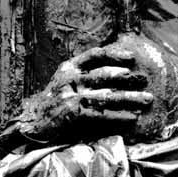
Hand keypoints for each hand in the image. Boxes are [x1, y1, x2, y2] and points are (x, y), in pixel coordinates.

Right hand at [1, 34, 177, 145]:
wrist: (31, 121)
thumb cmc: (53, 102)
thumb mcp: (64, 81)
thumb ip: (83, 75)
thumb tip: (115, 73)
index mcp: (69, 67)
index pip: (95, 55)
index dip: (114, 55)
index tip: (131, 57)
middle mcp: (70, 78)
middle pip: (104, 75)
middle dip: (128, 78)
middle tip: (146, 80)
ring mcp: (71, 95)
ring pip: (106, 95)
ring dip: (129, 97)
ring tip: (146, 99)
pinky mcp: (73, 113)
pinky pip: (101, 114)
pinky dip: (119, 115)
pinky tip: (132, 117)